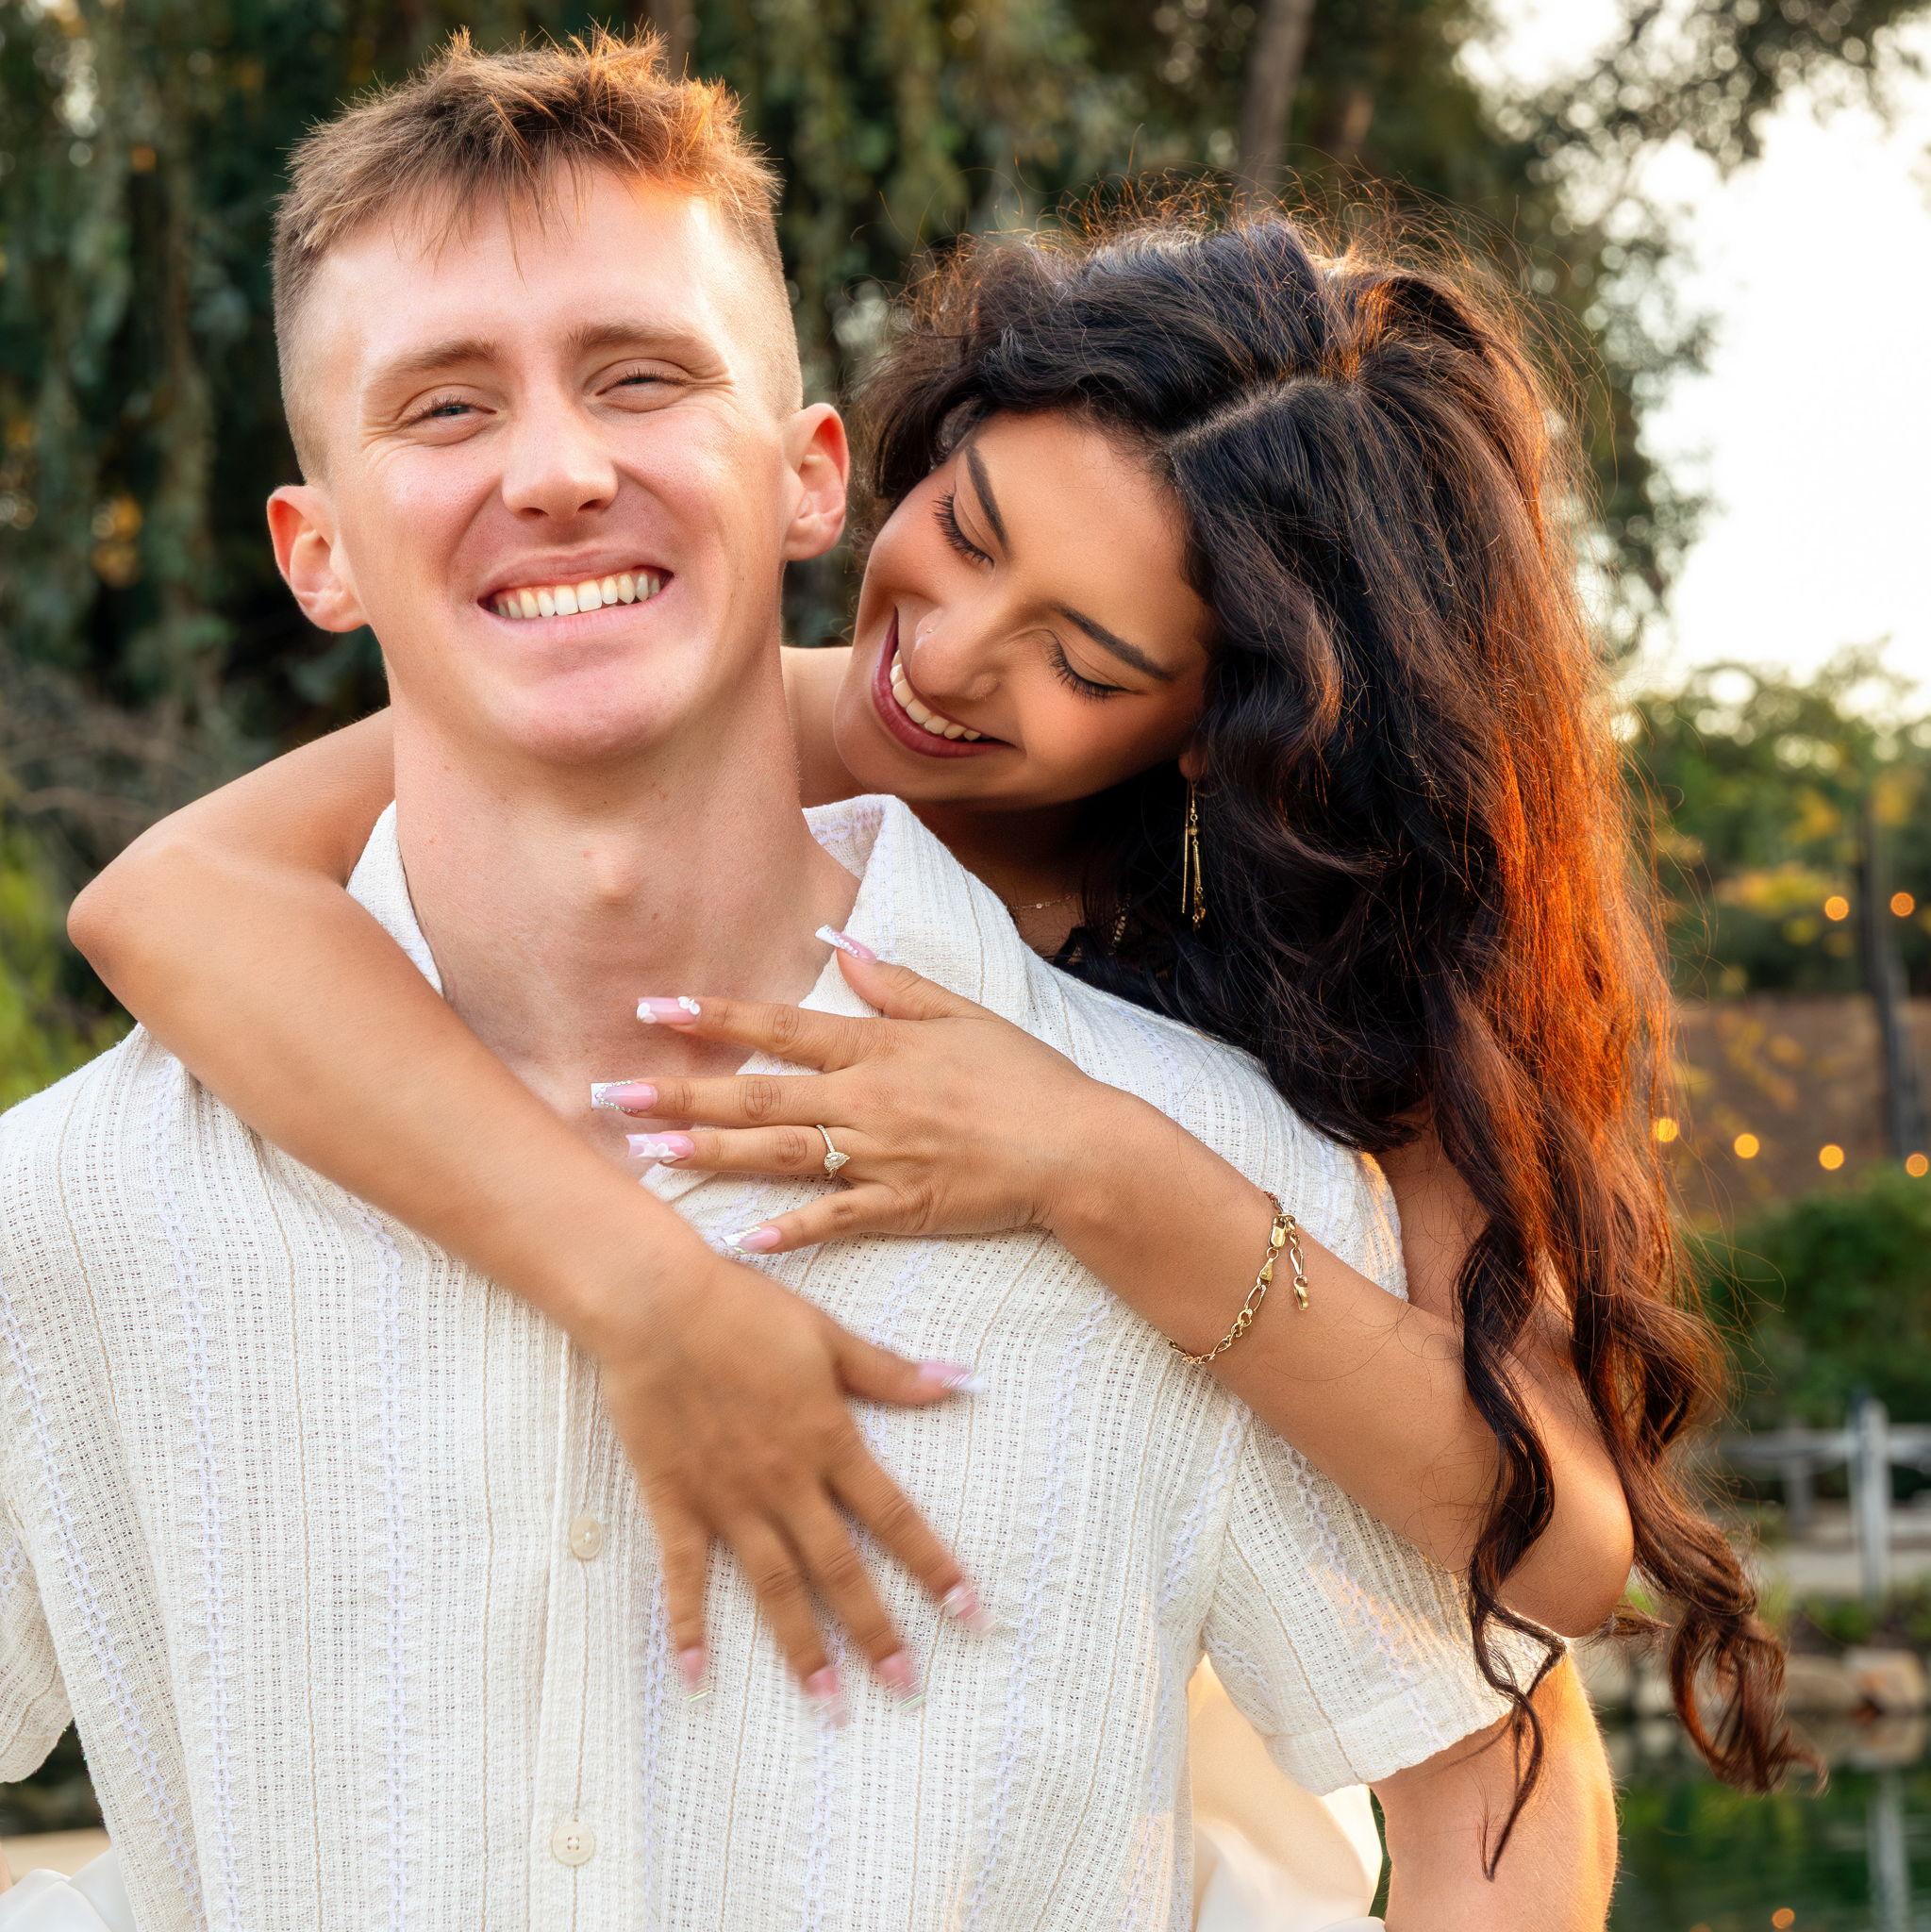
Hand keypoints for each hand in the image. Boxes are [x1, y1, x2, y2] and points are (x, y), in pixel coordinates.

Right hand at [583, 1243, 989, 1714]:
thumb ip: (888, 1372)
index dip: (934, 1565)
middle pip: (840, 1569)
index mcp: (829, 1440)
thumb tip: (958, 1381)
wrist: (656, 1307)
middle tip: (905, 1685)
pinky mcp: (676, 1502)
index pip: (894, 1517)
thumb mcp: (827, 1335)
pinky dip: (689, 1625)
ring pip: (774, 1586)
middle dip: (876, 1631)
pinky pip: (684, 1576)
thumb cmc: (744, 1310)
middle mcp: (786, 1482)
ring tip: (826, 1700)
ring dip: (802, 1646)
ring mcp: (730, 1499)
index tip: (969, 1612)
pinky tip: (695, 1675)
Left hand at [608, 945, 1113, 1252]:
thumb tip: (843, 947)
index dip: (715, 1019)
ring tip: (648, 1155)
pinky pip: (834, 1220)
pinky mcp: (902, 1207)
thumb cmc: (1027, 1077)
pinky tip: (738, 1239)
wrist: (1078, 1147)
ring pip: (780, 1156)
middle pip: (759, 1097)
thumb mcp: (964, 1014)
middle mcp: (868, 1100)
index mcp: (879, 1048)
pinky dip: (788, 1231)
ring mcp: (881, 1156)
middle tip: (613, 1096)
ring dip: (711, 1156)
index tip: (653, 1010)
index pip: (781, 1028)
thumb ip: (897, 986)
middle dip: (681, 1095)